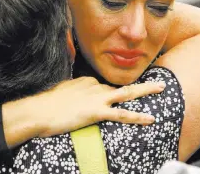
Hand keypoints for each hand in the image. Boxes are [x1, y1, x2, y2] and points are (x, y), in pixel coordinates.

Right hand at [34, 77, 165, 136]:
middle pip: (121, 86)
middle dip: (141, 84)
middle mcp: (95, 86)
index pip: (105, 87)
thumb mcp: (61, 93)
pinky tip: (150, 118)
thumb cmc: (45, 104)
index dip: (114, 95)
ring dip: (146, 90)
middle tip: (158, 82)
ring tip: (162, 87)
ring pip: (127, 93)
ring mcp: (97, 98)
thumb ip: (72, 93)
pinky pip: (121, 114)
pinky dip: (137, 116)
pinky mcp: (96, 112)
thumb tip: (75, 99)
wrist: (37, 111)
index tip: (117, 99)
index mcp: (86, 82)